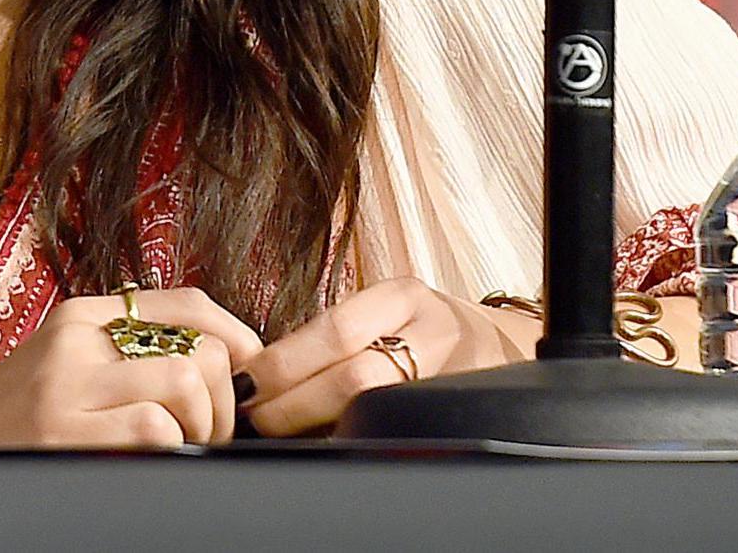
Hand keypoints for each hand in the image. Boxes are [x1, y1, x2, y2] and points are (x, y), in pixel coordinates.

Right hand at [0, 287, 263, 448]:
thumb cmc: (9, 425)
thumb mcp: (61, 368)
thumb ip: (120, 355)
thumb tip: (212, 366)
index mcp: (81, 316)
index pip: (187, 303)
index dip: (238, 337)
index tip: (251, 374)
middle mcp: (76, 338)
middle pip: (198, 346)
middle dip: (223, 401)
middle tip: (209, 435)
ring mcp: (67, 384)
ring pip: (184, 382)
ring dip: (201, 428)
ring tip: (181, 451)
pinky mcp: (60, 431)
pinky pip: (153, 430)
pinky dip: (169, 452)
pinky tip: (148, 463)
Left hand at [236, 276, 536, 437]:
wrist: (491, 347)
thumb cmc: (415, 329)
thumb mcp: (383, 311)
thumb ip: (336, 335)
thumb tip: (259, 370)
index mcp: (404, 296)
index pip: (337, 329)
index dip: (285, 360)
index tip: (245, 380)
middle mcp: (432, 332)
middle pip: (356, 374)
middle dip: (294, 400)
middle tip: (254, 414)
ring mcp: (451, 376)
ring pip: (376, 407)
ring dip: (317, 422)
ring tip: (278, 428)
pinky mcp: (454, 411)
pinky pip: (394, 428)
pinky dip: (351, 436)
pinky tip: (323, 441)